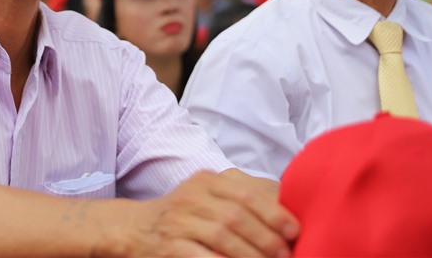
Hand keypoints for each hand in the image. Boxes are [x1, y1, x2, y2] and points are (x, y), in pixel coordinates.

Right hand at [131, 170, 298, 256]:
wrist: (137, 228)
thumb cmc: (185, 215)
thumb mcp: (209, 196)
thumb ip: (242, 198)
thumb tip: (287, 211)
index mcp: (206, 181)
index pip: (245, 193)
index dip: (274, 212)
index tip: (294, 231)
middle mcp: (191, 197)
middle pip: (236, 216)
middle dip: (267, 239)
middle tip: (285, 255)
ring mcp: (179, 221)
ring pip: (223, 237)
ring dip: (252, 256)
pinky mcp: (171, 247)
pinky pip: (204, 257)